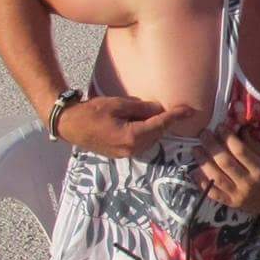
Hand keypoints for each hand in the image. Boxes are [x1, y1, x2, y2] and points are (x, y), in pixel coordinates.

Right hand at [58, 96, 195, 157]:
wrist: (70, 125)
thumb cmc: (91, 112)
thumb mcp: (117, 104)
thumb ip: (140, 108)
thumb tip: (158, 109)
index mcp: (132, 137)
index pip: (160, 125)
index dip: (175, 117)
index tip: (190, 110)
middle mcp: (132, 149)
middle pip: (157, 134)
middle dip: (165, 122)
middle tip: (173, 109)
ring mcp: (126, 154)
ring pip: (150, 139)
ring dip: (154, 127)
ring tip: (152, 114)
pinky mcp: (121, 154)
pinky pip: (140, 143)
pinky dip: (145, 133)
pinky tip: (141, 122)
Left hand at [196, 131, 259, 216]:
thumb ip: (256, 147)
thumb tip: (240, 131)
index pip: (240, 150)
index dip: (227, 137)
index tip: (219, 126)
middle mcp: (247, 183)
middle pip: (225, 162)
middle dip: (212, 145)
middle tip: (203, 133)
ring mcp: (238, 195)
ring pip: (216, 177)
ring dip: (203, 162)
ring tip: (196, 149)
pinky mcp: (232, 203)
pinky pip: (214, 193)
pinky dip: (202, 183)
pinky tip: (194, 172)